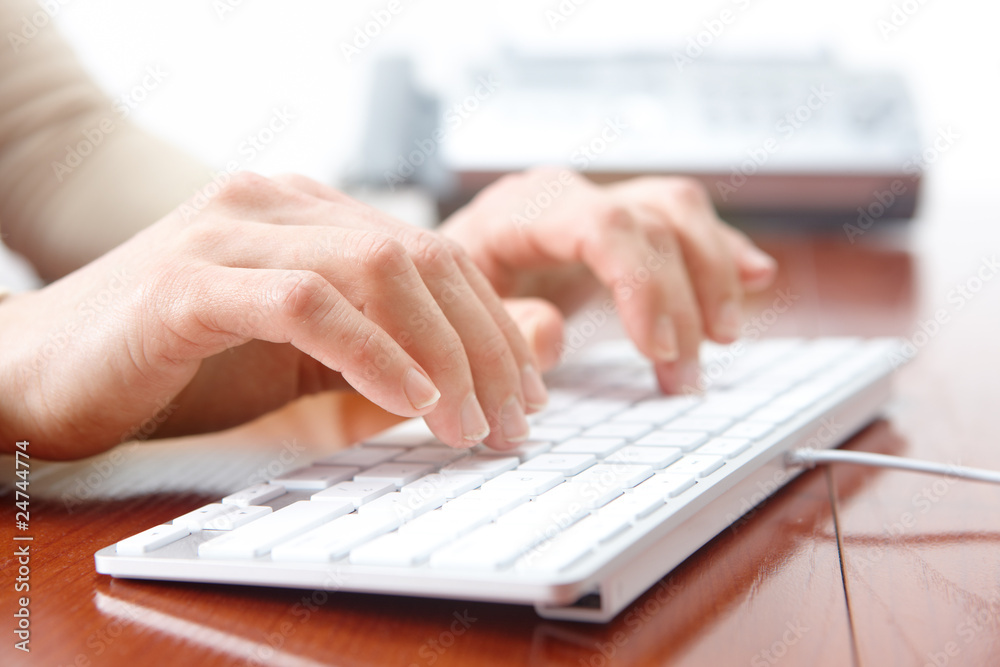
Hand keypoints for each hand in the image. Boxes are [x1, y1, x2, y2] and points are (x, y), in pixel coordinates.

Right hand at [0, 173, 545, 458]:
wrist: (39, 373)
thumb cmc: (180, 371)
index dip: (494, 324)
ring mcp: (232, 234)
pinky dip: (371, 353)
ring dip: (442, 354)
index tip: (529, 392)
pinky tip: (413, 402)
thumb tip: (523, 348)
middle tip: (516, 418)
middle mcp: (277, 205)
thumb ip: (401, 360)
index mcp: (310, 216)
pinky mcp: (190, 281)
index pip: (436, 256)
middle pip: (422, 259)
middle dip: (485, 344)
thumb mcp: (311, 369)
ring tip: (474, 423)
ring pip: (377, 270)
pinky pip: (307, 304)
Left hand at [440, 169, 777, 390]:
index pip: (603, 226)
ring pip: (679, 212)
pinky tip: (755, 276)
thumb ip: (501, 328)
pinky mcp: (620, 223)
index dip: (644, 285)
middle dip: (683, 302)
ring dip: (714, 276)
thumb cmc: (444, 301)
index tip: (659, 349)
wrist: (437, 279)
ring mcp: (595, 204)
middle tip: (686, 375)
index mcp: (522, 210)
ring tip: (723, 339)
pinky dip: (721, 253)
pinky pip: (684, 222)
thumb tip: (551, 333)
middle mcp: (567, 195)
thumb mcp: (456, 320)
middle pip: (653, 222)